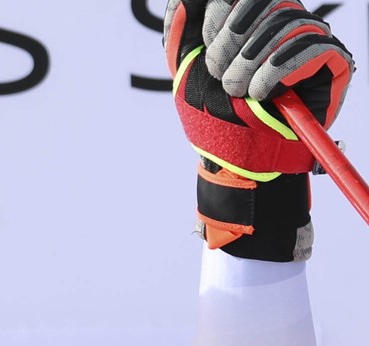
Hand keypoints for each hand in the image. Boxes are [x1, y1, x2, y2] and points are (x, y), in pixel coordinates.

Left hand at [163, 1, 352, 259]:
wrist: (236, 159)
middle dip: (233, 39)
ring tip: (238, 91)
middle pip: (270, 0)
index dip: (222, 11)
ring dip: (251, 60)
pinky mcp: (334, 62)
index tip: (206, 46)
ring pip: (288, 21)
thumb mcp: (185, 68)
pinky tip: (261, 93)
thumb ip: (183, 27)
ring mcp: (311, 41)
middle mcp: (285, 25)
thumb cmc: (213, 116)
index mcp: (254, 20)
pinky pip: (311, 45)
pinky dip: (278, 69)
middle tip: (219, 75)